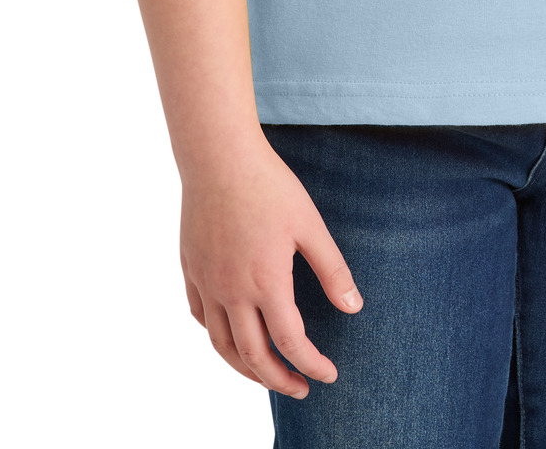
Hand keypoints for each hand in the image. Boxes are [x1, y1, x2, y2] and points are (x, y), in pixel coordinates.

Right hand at [179, 138, 362, 397]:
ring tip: (266, 375)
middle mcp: (231, 290)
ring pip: (221, 345)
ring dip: (245, 368)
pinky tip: (231, 335)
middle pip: (253, 357)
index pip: (290, 342)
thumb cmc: (268, 184)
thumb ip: (332, 269)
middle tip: (301, 389)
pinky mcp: (191, 268)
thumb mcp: (310, 224)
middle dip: (279, 380)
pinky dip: (217, 336)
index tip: (329, 374)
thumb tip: (354, 307)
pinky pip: (201, 317)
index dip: (311, 364)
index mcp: (265, 281)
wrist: (218, 155)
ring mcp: (206, 282)